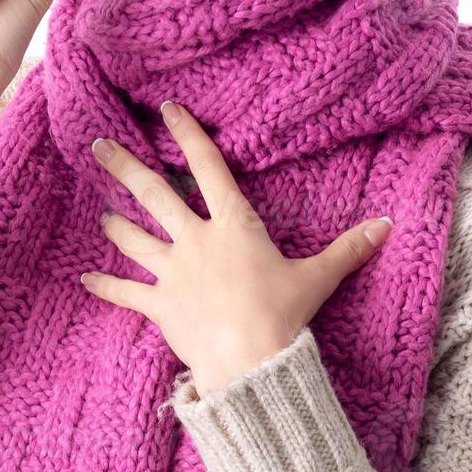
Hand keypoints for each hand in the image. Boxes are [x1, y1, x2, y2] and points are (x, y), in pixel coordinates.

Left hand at [80, 100, 395, 395]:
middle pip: (154, 195)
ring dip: (117, 225)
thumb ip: (348, 248)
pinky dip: (105, 286)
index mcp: (233, 224)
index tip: (166, 110)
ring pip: (134, 240)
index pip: (208, 168)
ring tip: (102, 211)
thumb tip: (388, 225)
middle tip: (98, 144)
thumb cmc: (283, 315)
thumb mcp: (318, 277)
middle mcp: (196, 240)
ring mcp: (174, 273)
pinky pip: (126, 294)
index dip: (187, 136)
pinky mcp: (161, 307)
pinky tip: (84, 277)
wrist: (251, 362)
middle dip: (125, 167)